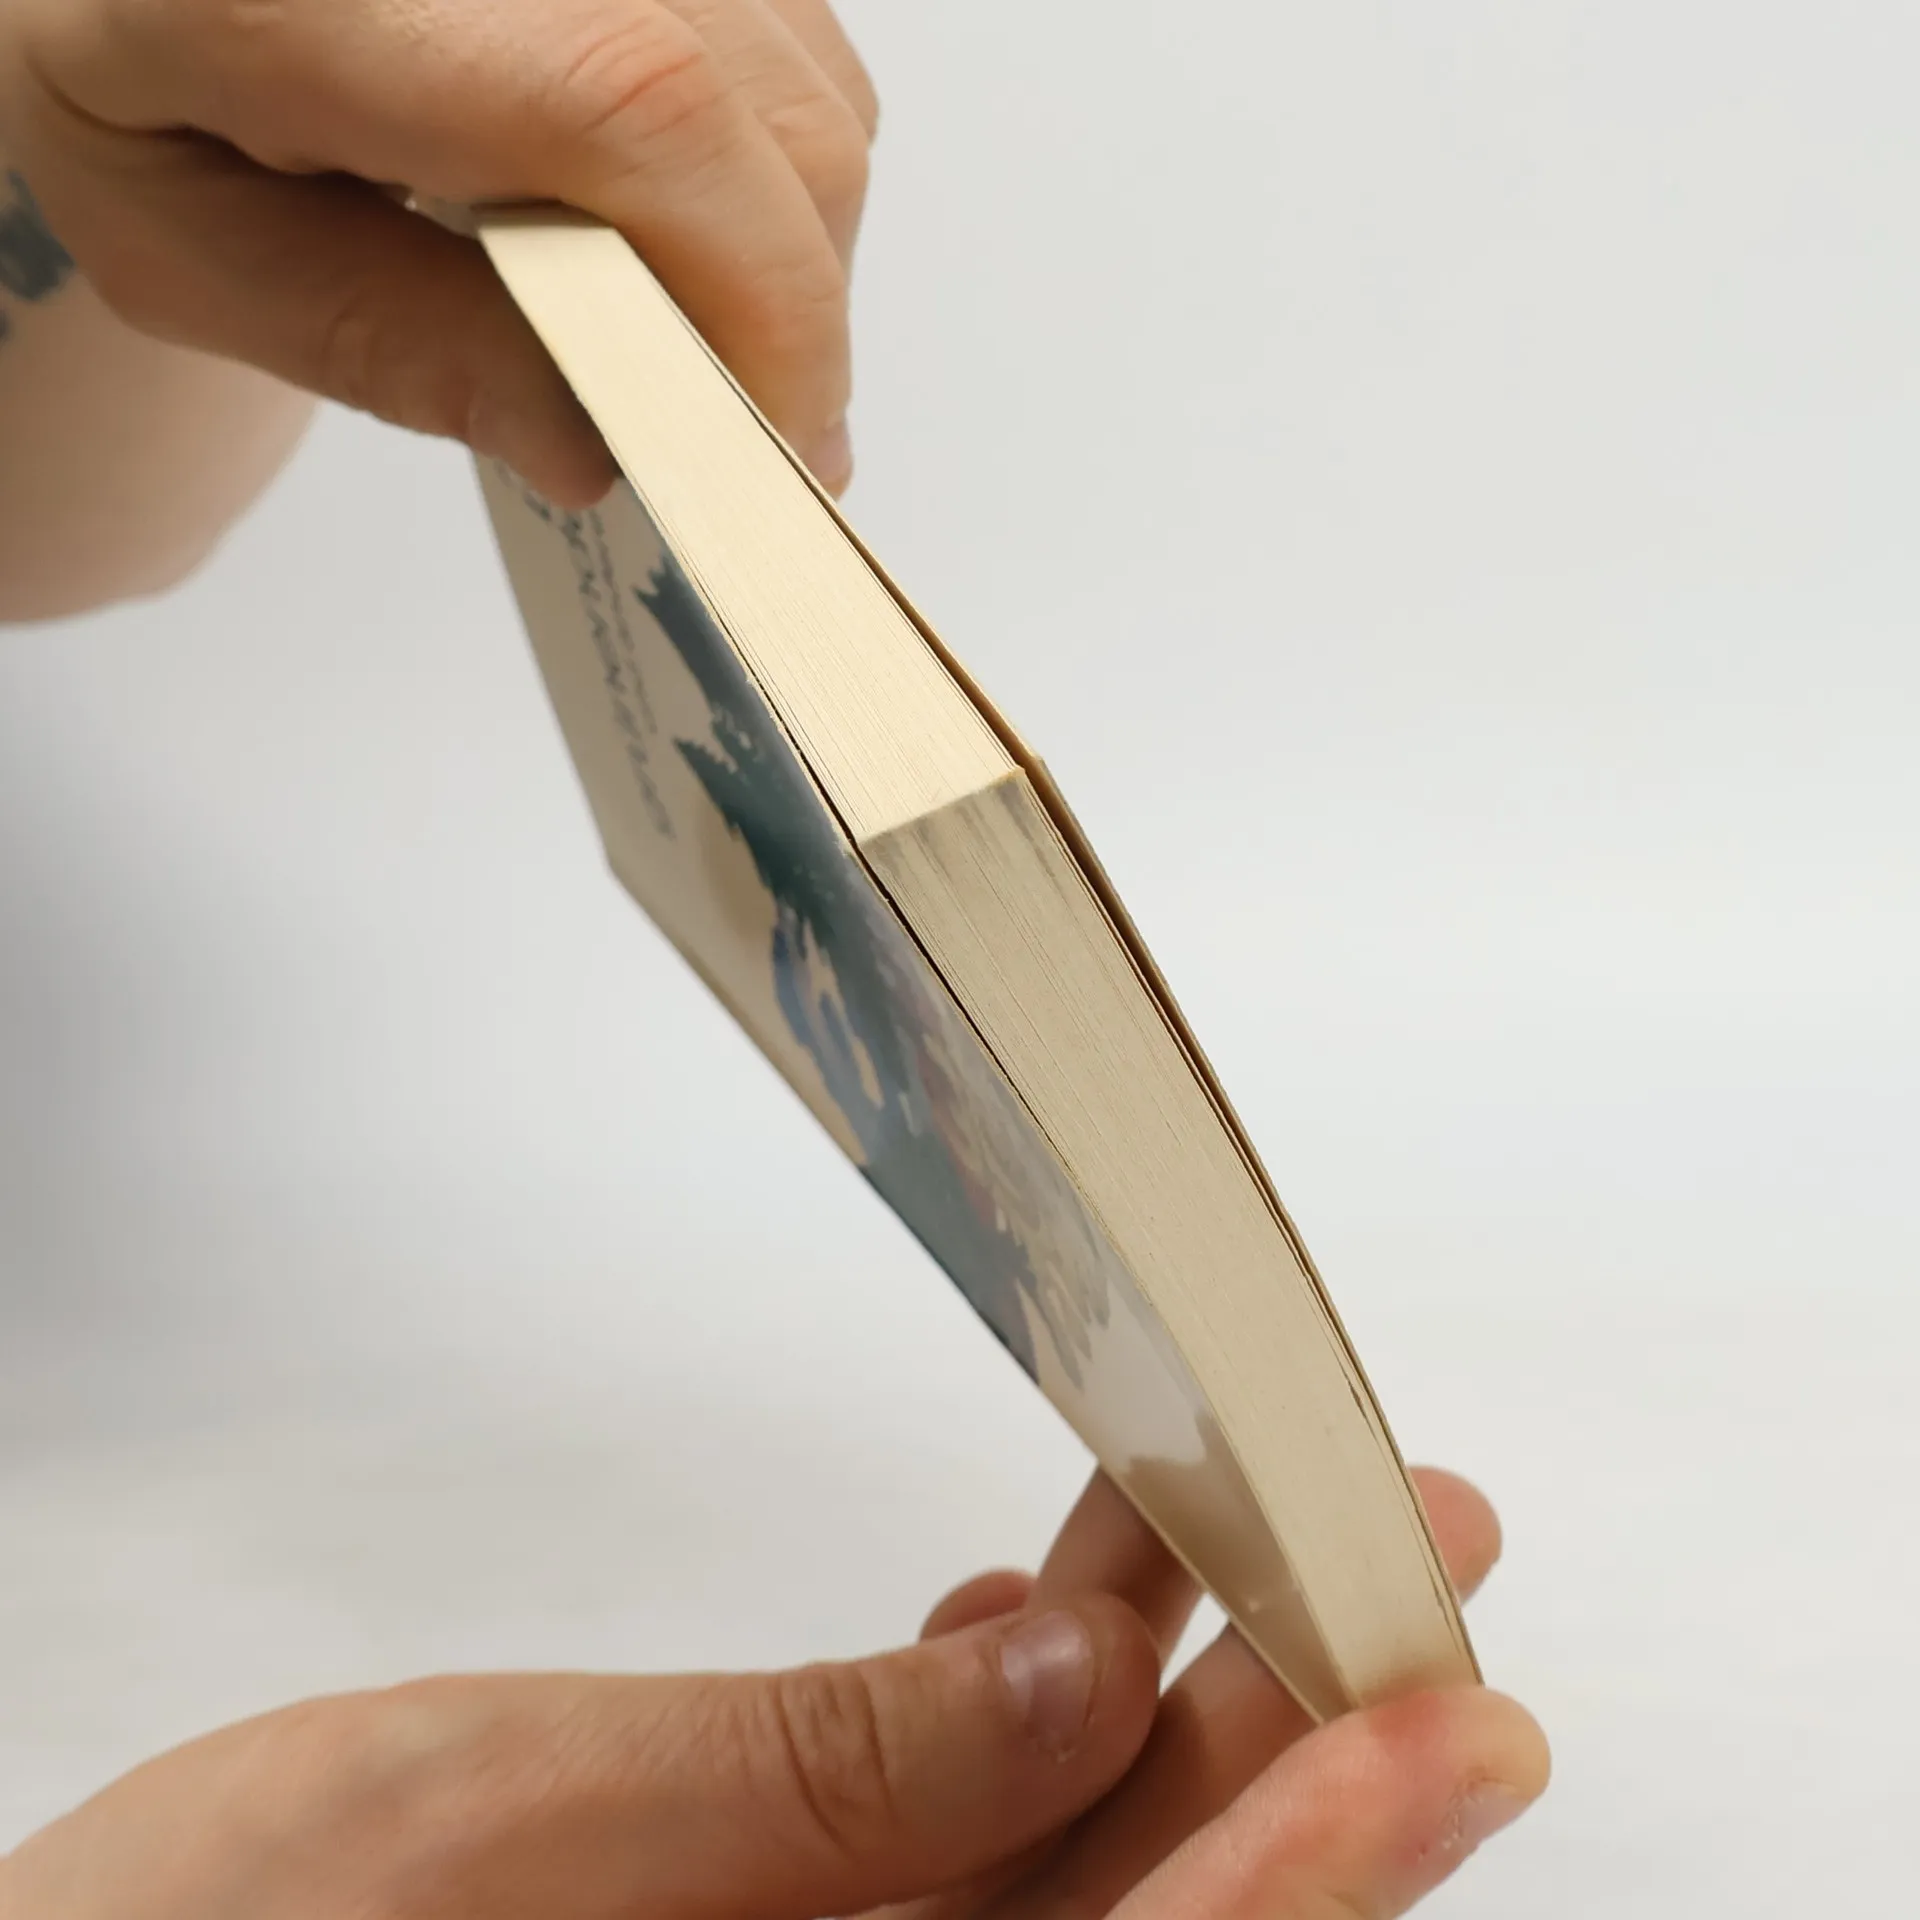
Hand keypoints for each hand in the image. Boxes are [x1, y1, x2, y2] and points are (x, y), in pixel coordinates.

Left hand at [0, 0, 878, 502]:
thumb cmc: (124, 72)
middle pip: (775, 114)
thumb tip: (604, 450)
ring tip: (679, 323)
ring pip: (816, 87)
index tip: (767, 461)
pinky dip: (773, 169)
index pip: (644, 112)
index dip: (757, 308)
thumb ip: (392, 342)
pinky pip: (799, 44)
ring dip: (785, 247)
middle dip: (788, 317)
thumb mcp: (195, 246)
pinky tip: (674, 218)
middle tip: (725, 433)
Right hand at [0, 1467, 1545, 1918]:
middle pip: (1148, 1914)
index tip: (1464, 1703)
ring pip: (1055, 1859)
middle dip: (1293, 1723)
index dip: (1335, 1848)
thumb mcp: (488, 1832)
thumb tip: (1065, 1691)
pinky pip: (929, 1847)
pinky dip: (991, 1722)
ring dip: (1149, 1687)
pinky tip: (1017, 1618)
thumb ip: (805, 1782)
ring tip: (1220, 1519)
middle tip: (1398, 1537)